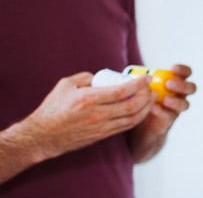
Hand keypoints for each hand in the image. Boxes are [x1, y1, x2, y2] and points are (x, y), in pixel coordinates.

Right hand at [26, 71, 154, 159]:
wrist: (42, 136)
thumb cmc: (52, 108)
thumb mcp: (65, 85)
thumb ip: (86, 77)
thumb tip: (101, 75)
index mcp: (88, 99)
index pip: (122, 91)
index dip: (139, 84)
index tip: (148, 77)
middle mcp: (97, 114)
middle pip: (132, 106)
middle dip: (147, 96)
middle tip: (151, 88)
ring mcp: (100, 127)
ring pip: (132, 119)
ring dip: (146, 108)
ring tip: (151, 99)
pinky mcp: (101, 136)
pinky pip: (125, 127)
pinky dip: (137, 118)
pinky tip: (140, 111)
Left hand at [129, 64, 195, 162]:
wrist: (140, 124)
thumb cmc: (142, 100)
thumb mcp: (143, 87)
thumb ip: (144, 80)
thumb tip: (134, 73)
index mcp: (175, 82)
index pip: (186, 73)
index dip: (183, 70)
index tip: (173, 68)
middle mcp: (179, 95)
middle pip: (191, 88)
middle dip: (181, 85)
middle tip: (168, 84)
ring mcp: (176, 109)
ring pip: (185, 104)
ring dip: (176, 101)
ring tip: (164, 99)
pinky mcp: (169, 121)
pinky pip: (170, 116)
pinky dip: (162, 112)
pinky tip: (153, 108)